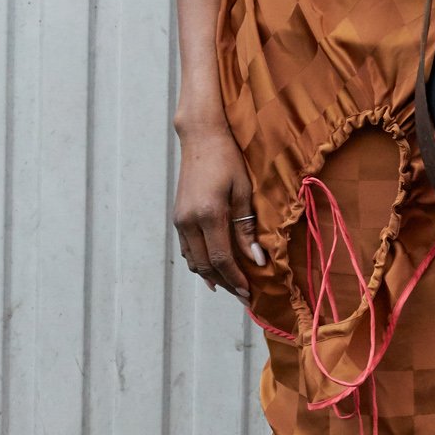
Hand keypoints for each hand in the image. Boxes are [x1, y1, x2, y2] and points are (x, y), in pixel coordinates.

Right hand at [173, 120, 264, 300]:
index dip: (235, 278)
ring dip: (212, 276)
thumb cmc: (227, 160)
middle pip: (205, 265)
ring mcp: (180, 221)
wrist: (201, 138)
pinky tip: (213, 271)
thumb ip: (247, 227)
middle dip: (225, 283)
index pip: (221, 258)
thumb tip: (257, 259)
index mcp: (208, 215)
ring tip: (232, 286)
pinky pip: (188, 250)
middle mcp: (189, 222)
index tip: (249, 292)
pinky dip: (201, 263)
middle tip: (244, 296)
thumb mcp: (243, 192)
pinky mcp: (178, 218)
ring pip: (194, 261)